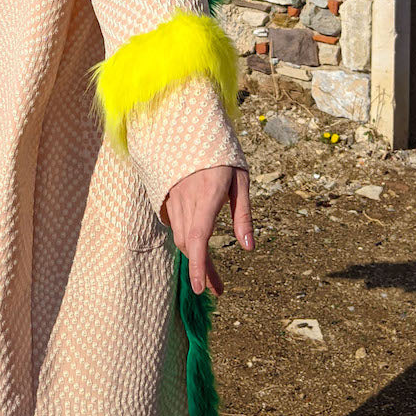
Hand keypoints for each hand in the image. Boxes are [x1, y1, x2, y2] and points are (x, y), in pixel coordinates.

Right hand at [162, 165, 253, 297]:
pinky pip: (174, 226)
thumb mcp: (240, 179)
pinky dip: (186, 241)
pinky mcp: (167, 197)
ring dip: (194, 258)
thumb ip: (243, 214)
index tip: (202, 288)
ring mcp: (173, 198)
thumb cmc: (221, 153)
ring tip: (210, 274)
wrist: (187, 127)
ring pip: (180, 237)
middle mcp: (187, 198)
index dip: (200, 264)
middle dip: (202, 270)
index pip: (199, 236)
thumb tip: (249, 247)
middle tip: (217, 288)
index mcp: (208, 193)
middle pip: (189, 244)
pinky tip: (196, 246)